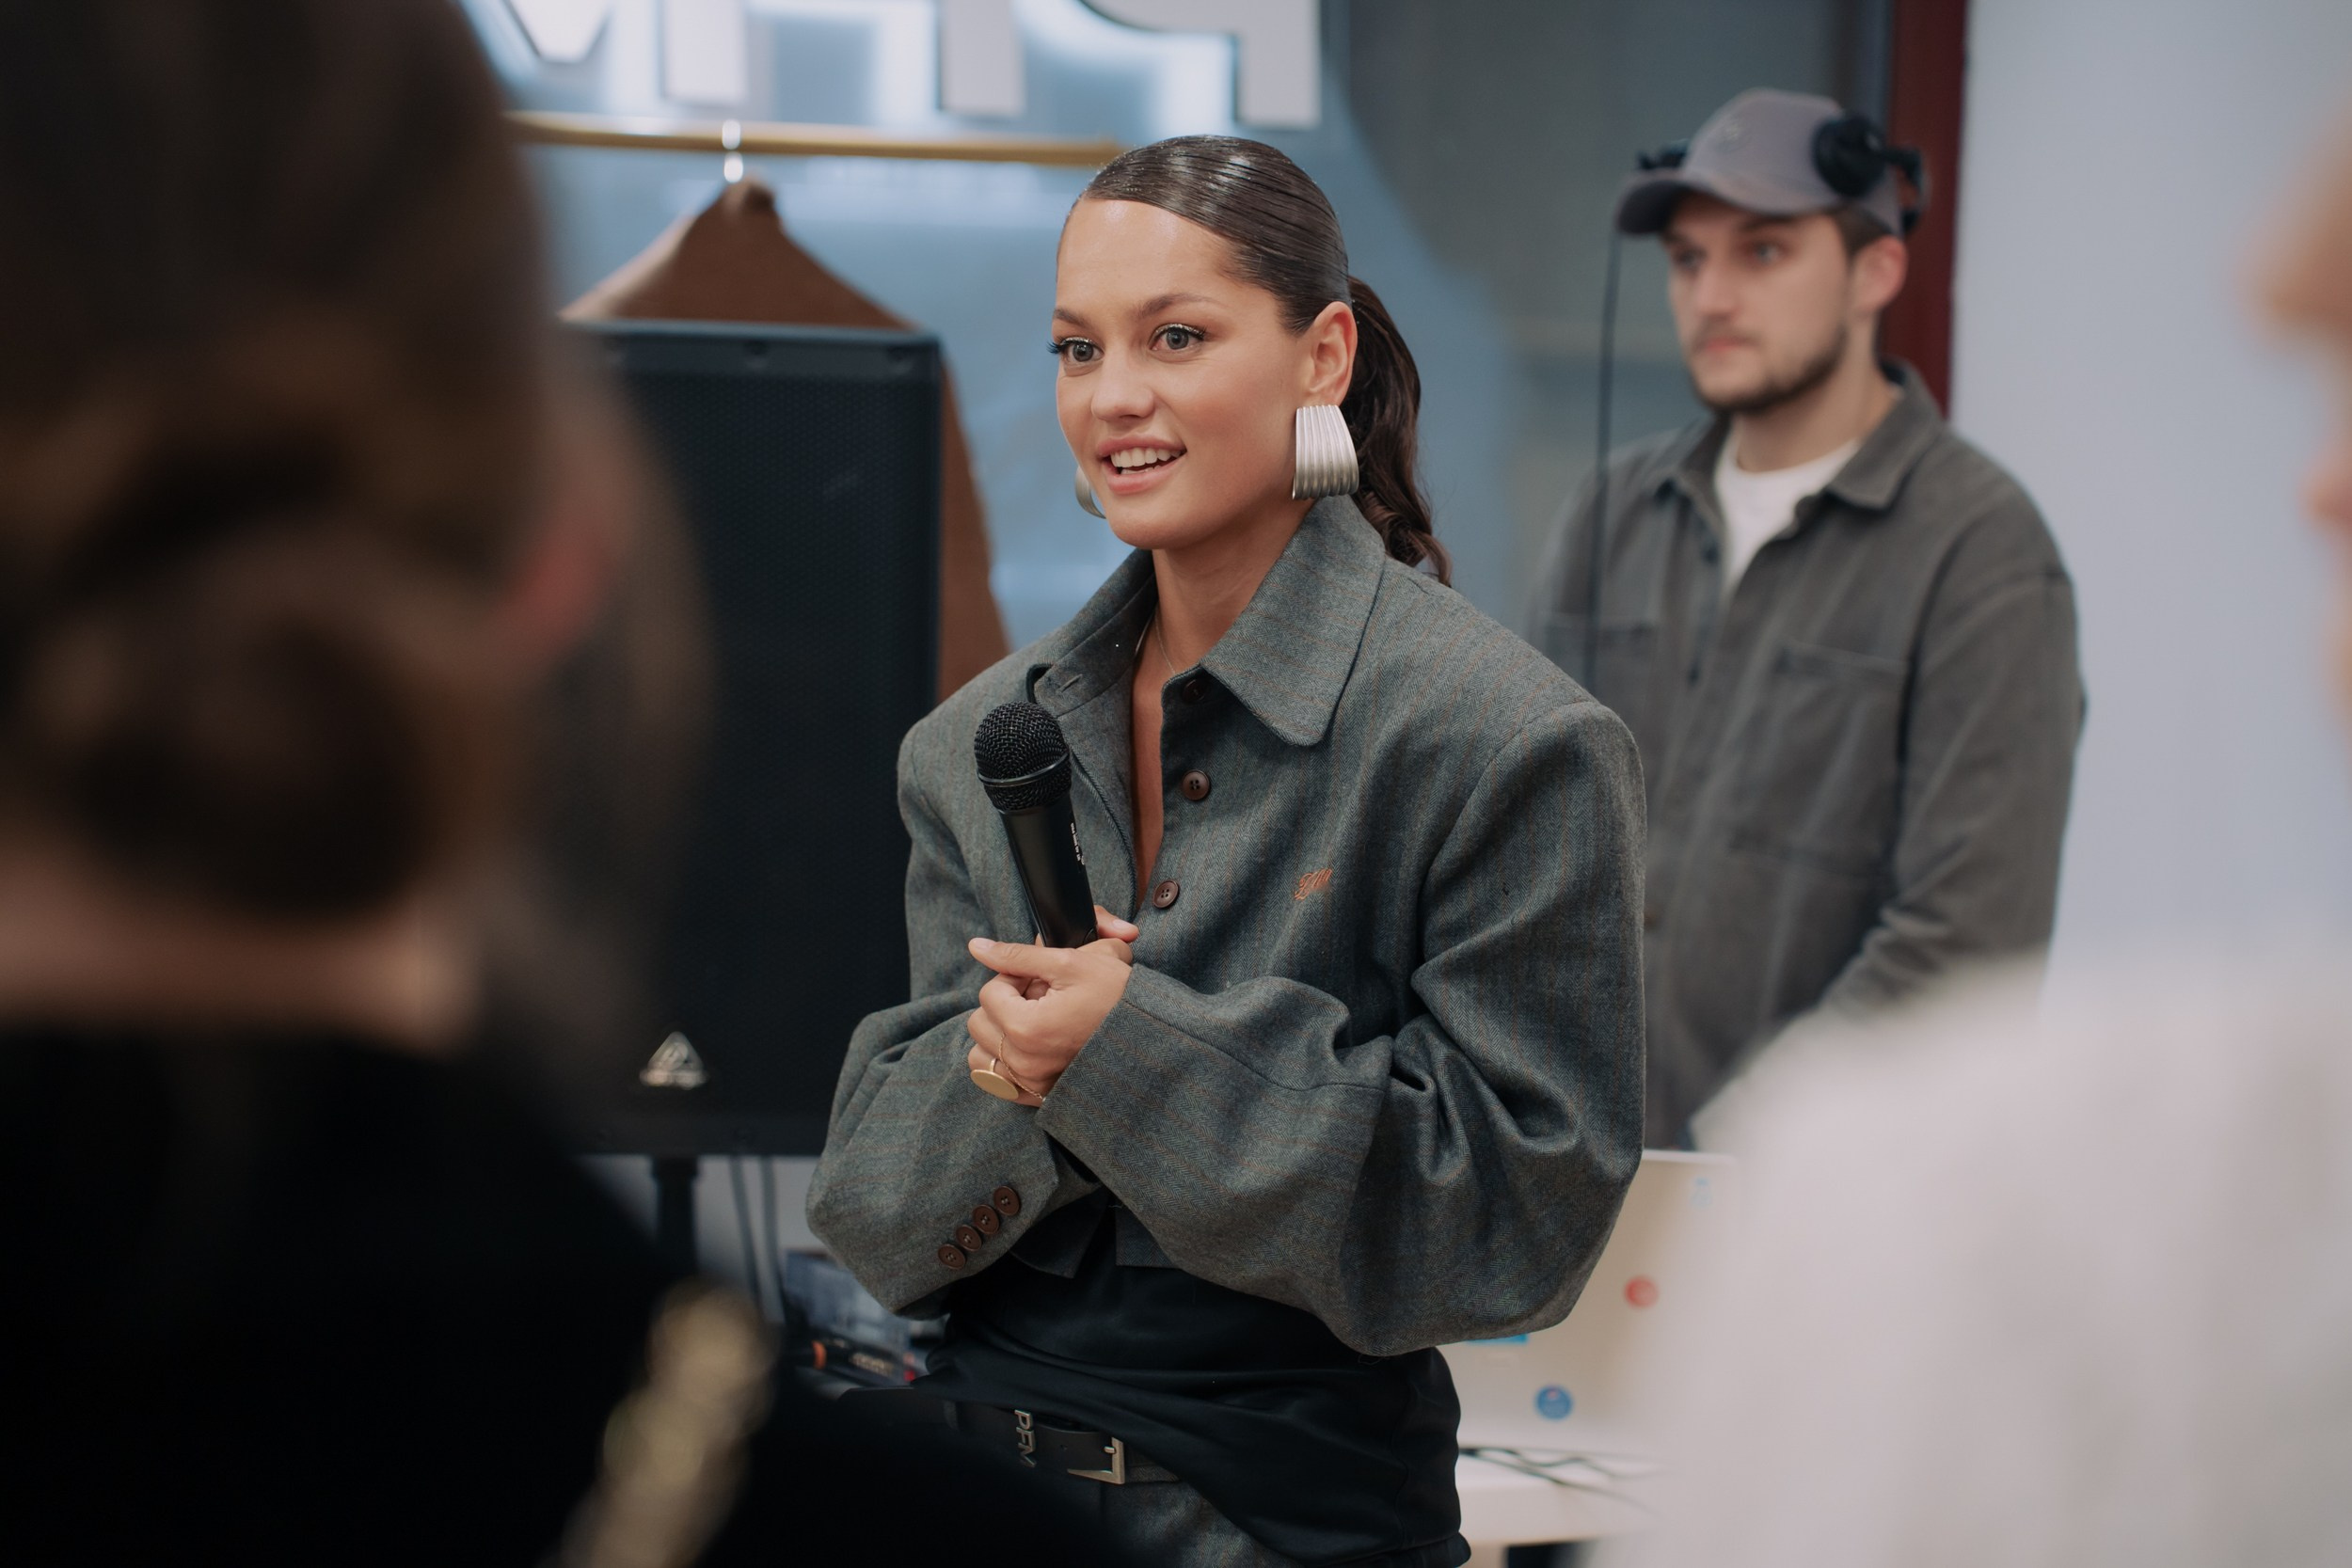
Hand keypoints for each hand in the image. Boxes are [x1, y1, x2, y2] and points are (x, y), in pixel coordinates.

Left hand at [964, 906, 1138, 1104]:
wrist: (1152, 1034)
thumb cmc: (1117, 996)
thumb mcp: (1070, 962)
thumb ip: (1018, 954)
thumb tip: (976, 947)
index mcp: (1027, 1028)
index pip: (989, 992)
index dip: (1014, 976)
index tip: (1040, 977)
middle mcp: (1024, 1062)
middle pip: (980, 1022)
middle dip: (1005, 1004)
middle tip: (1041, 997)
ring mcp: (1031, 1083)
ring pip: (981, 1054)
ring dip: (999, 1033)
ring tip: (1034, 1021)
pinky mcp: (1038, 1096)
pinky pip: (996, 1081)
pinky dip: (1005, 1061)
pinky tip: (1032, 1046)